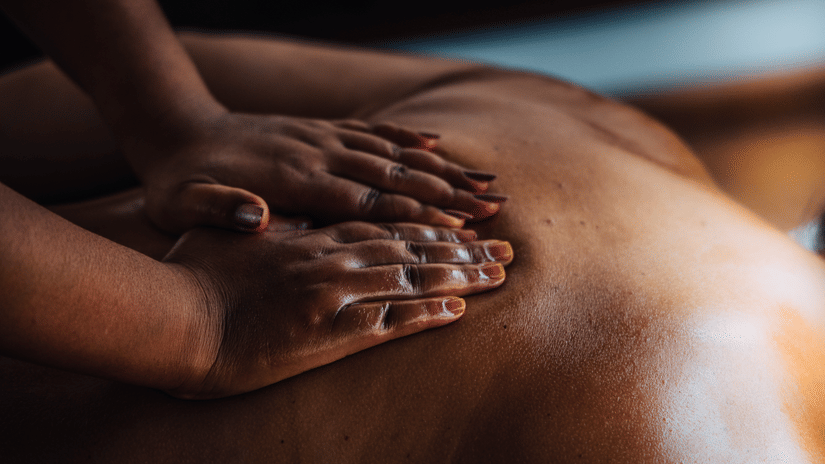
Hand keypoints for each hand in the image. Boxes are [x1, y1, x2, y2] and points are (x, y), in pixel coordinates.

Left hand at [131, 112, 504, 233]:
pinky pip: (371, 132)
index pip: (367, 198)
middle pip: (394, 174)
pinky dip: (406, 139)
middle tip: (494, 208)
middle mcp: (318, 154)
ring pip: (393, 153)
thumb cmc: (179, 181)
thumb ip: (220, 210)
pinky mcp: (319, 131)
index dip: (414, 210)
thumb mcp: (183, 204)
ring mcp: (322, 138)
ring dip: (440, 168)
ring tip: (484, 181)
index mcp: (293, 179)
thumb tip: (256, 216)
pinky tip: (436, 145)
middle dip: (447, 192)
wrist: (174, 130)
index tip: (458, 223)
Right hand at [162, 221, 512, 397]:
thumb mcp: (232, 233)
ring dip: (459, 277)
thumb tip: (300, 221)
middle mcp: (331, 261)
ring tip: (497, 276)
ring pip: (410, 281)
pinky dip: (425, 316)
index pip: (384, 225)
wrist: (172, 320)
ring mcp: (332, 297)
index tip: (463, 224)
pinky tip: (457, 312)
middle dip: (462, 249)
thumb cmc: (192, 275)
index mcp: (311, 237)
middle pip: (411, 250)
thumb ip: (273, 226)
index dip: (429, 224)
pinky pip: (388, 324)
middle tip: (504, 249)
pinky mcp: (326, 337)